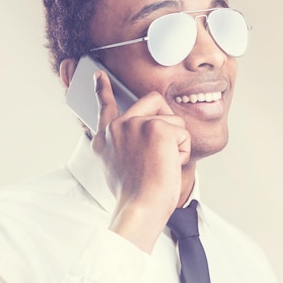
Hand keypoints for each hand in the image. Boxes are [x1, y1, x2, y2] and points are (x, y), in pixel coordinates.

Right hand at [91, 70, 191, 252]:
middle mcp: (116, 128)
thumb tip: (146, 139)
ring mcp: (135, 124)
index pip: (104, 106)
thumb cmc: (136, 196)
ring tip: (161, 165)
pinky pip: (183, 133)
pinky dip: (183, 152)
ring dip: (176, 144)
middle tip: (164, 146)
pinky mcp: (156, 128)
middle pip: (154, 101)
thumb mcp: (120, 168)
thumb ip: (126, 146)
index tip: (99, 75)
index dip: (102, 89)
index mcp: (104, 139)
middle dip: (168, 119)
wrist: (140, 207)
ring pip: (173, 121)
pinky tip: (168, 165)